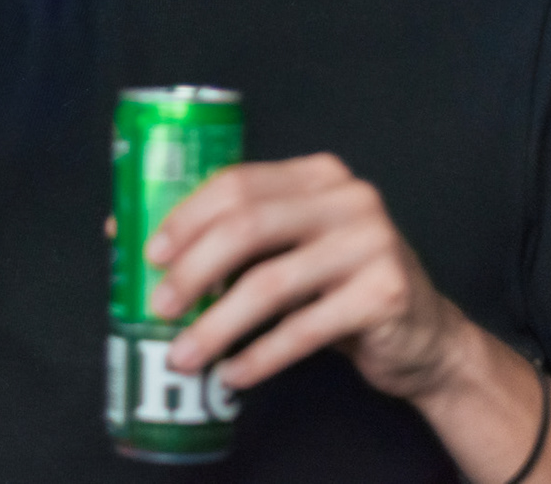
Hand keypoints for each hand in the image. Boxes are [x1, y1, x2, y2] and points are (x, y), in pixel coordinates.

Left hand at [147, 153, 469, 401]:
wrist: (424, 339)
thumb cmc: (337, 289)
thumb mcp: (289, 250)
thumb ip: (232, 239)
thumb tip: (126, 236)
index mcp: (317, 175)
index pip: (238, 182)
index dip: (186, 217)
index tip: (149, 256)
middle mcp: (349, 198)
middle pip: (248, 226)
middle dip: (193, 271)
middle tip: (158, 309)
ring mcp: (373, 243)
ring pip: (271, 283)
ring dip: (218, 324)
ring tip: (184, 355)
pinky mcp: (387, 293)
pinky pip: (305, 329)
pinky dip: (261, 356)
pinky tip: (234, 374)